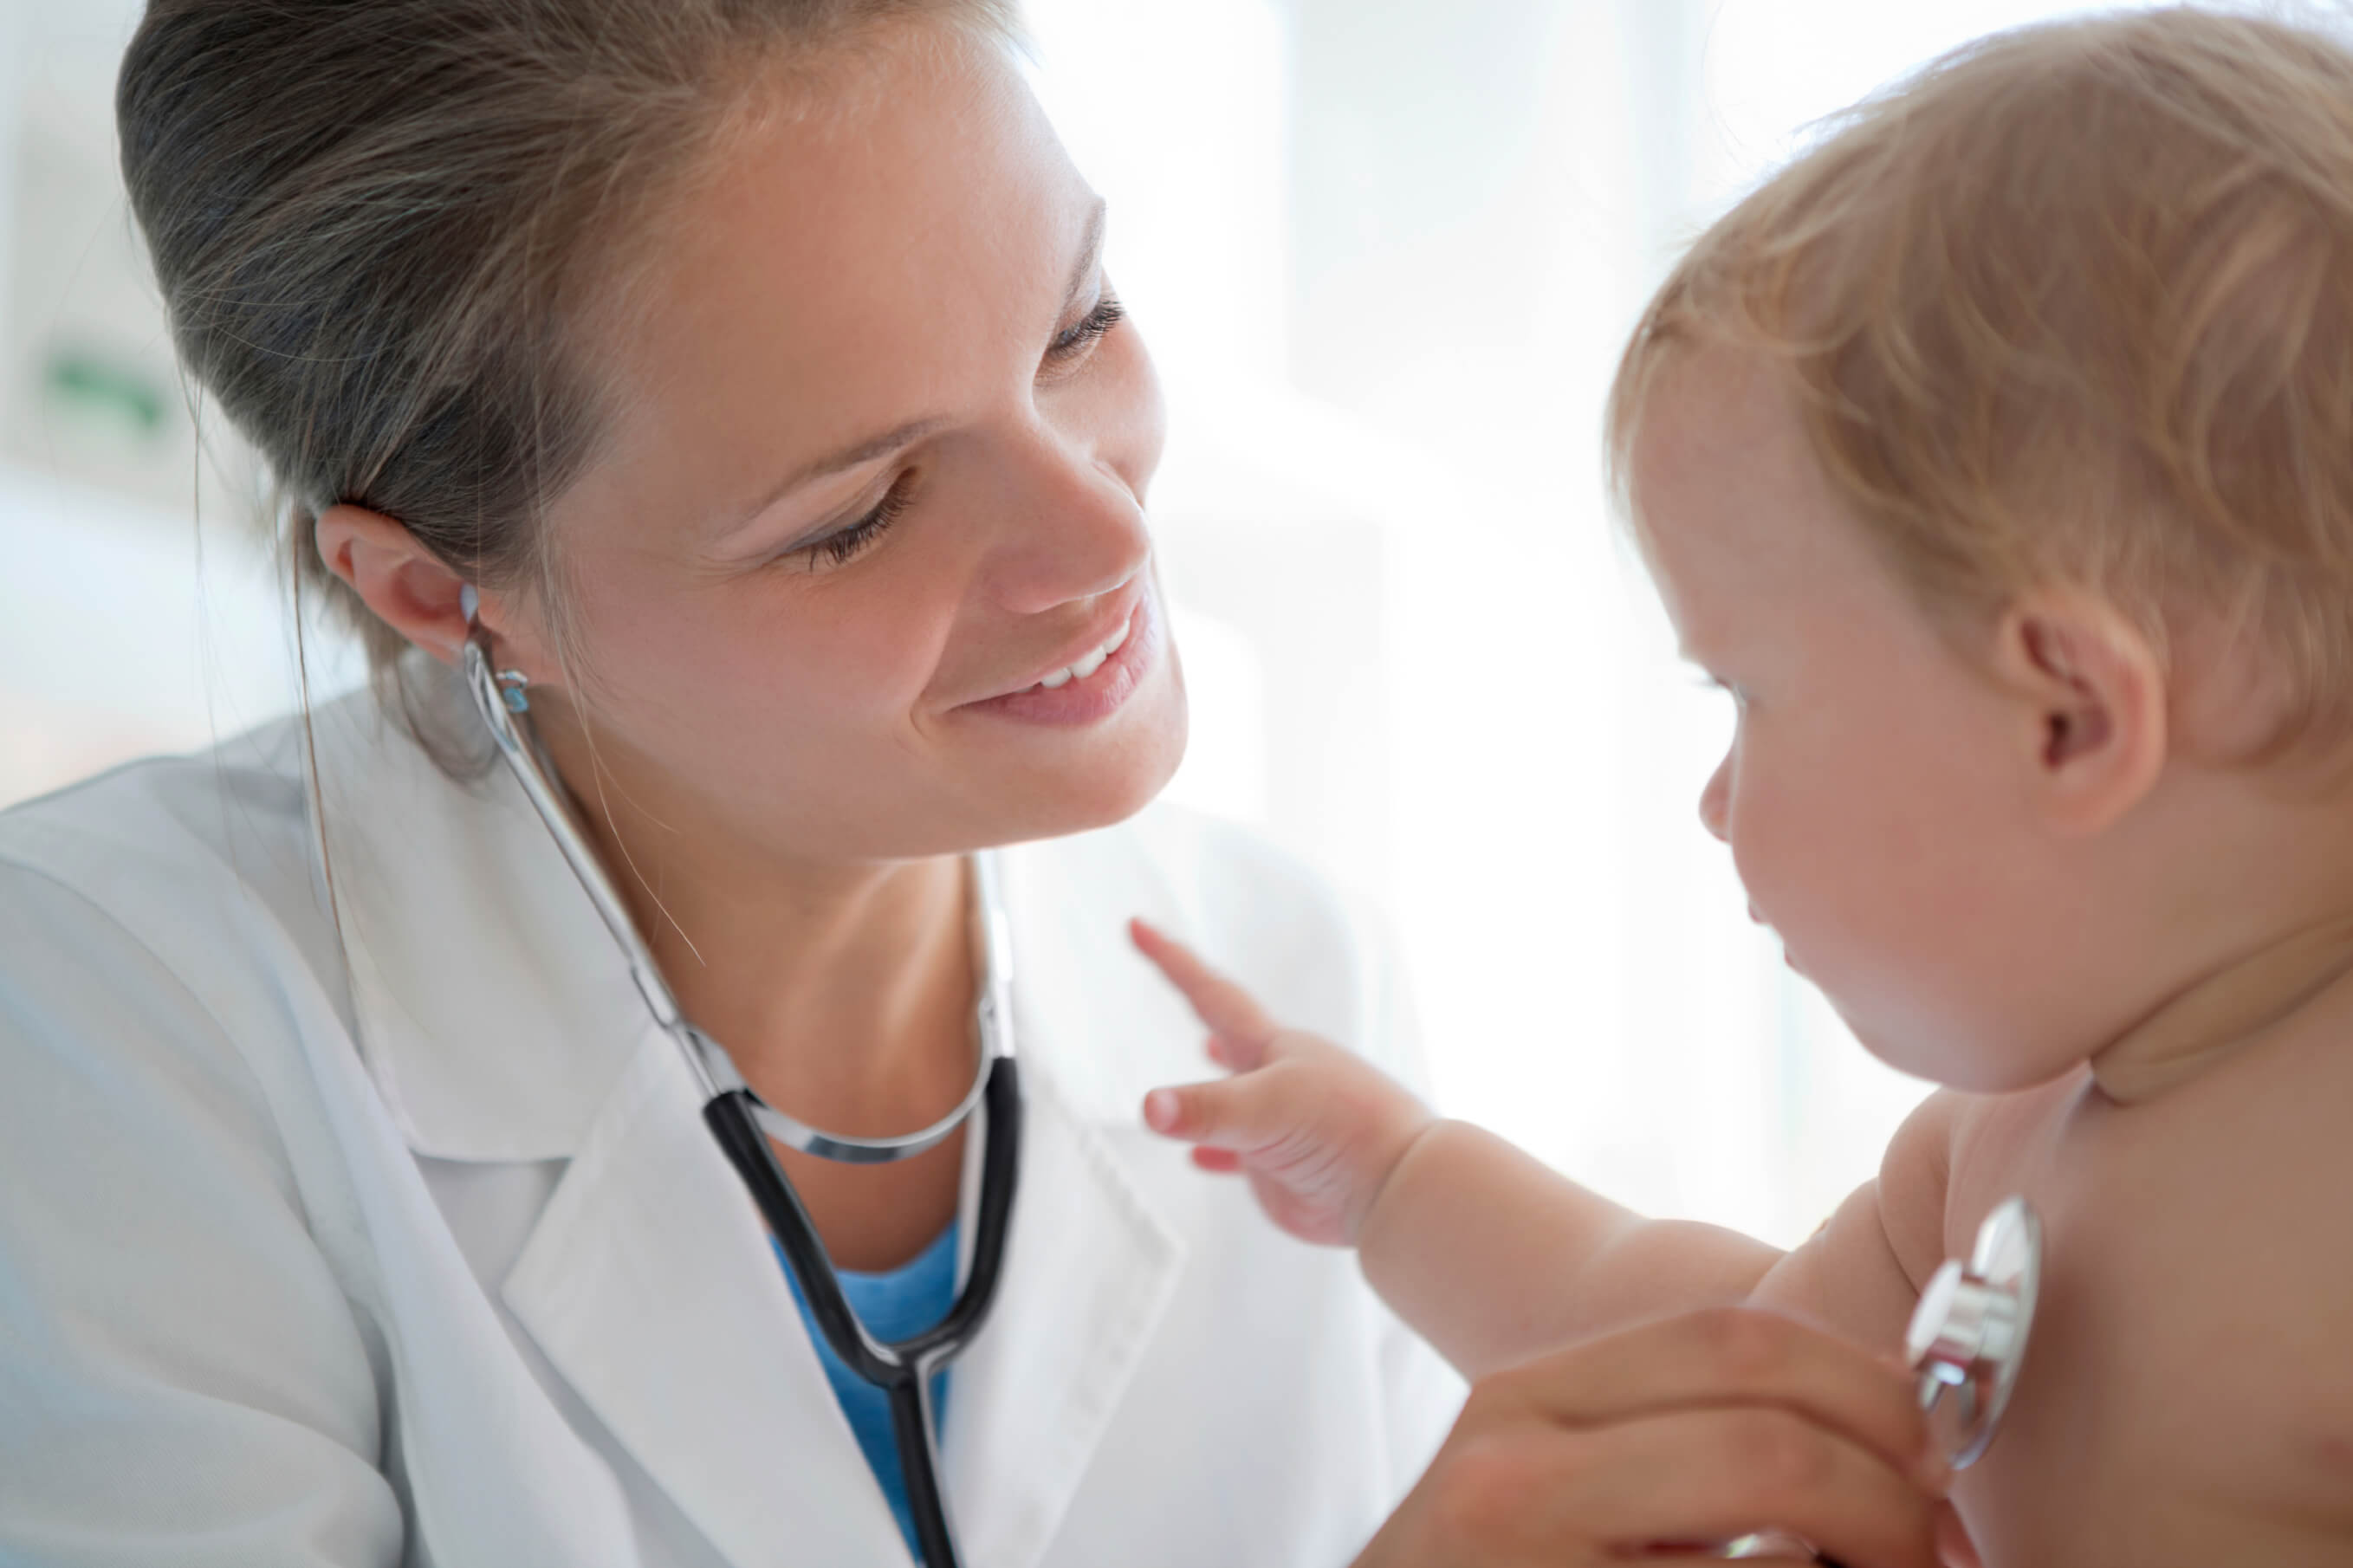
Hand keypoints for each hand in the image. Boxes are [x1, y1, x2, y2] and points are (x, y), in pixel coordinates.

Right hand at [1130, 918, 1434, 1245]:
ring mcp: (1279, 1121)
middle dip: (1197, 1002)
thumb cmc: (1346, 1130)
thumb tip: (1149, 1107)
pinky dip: (1215, 1150)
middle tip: (1172, 973)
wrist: (1398, 1186)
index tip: (1137, 926)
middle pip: (1226, 1030)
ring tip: (1193, 1061)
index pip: (1209, 992)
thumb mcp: (1269, 1108)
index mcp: (1271, 1047)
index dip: (1171, 959)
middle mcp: (1275, 1076)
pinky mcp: (1281, 1165)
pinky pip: (1239, 1153)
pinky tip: (1199, 1158)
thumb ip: (1207, 1110)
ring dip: (1211, 1081)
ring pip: (1234, 1093)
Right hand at [1354, 1308, 1949, 1567]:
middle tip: (1943, 1553)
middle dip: (1901, 1499)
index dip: (1869, 1384)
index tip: (1938, 1446)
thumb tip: (1897, 1440)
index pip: (1732, 1338)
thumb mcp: (1552, 1489)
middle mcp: (1514, 1470)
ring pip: (1783, 1566)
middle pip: (1773, 1439)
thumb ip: (1676, 1441)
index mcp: (1525, 1398)